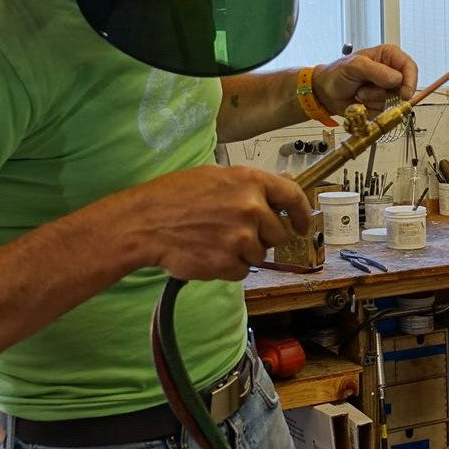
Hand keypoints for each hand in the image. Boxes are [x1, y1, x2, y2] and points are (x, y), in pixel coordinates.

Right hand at [132, 165, 311, 281]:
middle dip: (262, 236)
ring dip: (243, 252)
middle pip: (278, 233)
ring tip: (214, 240)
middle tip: (235, 232)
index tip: (303, 225)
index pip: (293, 196)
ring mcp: (241, 238)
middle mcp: (251, 209)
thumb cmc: (174, 195)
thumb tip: (284, 183)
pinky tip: (208, 253)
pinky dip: (228, 267)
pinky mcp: (228, 263)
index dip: (303, 213)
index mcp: (250, 182)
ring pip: (259, 254)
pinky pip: (242, 271)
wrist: (144, 223)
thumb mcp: (216, 177)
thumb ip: (252, 184)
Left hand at [314, 43, 417, 114]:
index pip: (409, 67)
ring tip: (359, 92)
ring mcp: (386, 89)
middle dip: (386, 93)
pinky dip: (370, 108)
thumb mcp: (354, 66)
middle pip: (405, 87)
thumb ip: (376, 70)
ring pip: (393, 101)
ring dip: (373, 100)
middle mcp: (390, 72)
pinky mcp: (381, 104)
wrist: (325, 92)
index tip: (404, 94)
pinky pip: (383, 111)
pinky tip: (359, 101)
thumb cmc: (337, 73)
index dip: (410, 81)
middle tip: (367, 91)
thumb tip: (396, 79)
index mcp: (388, 56)